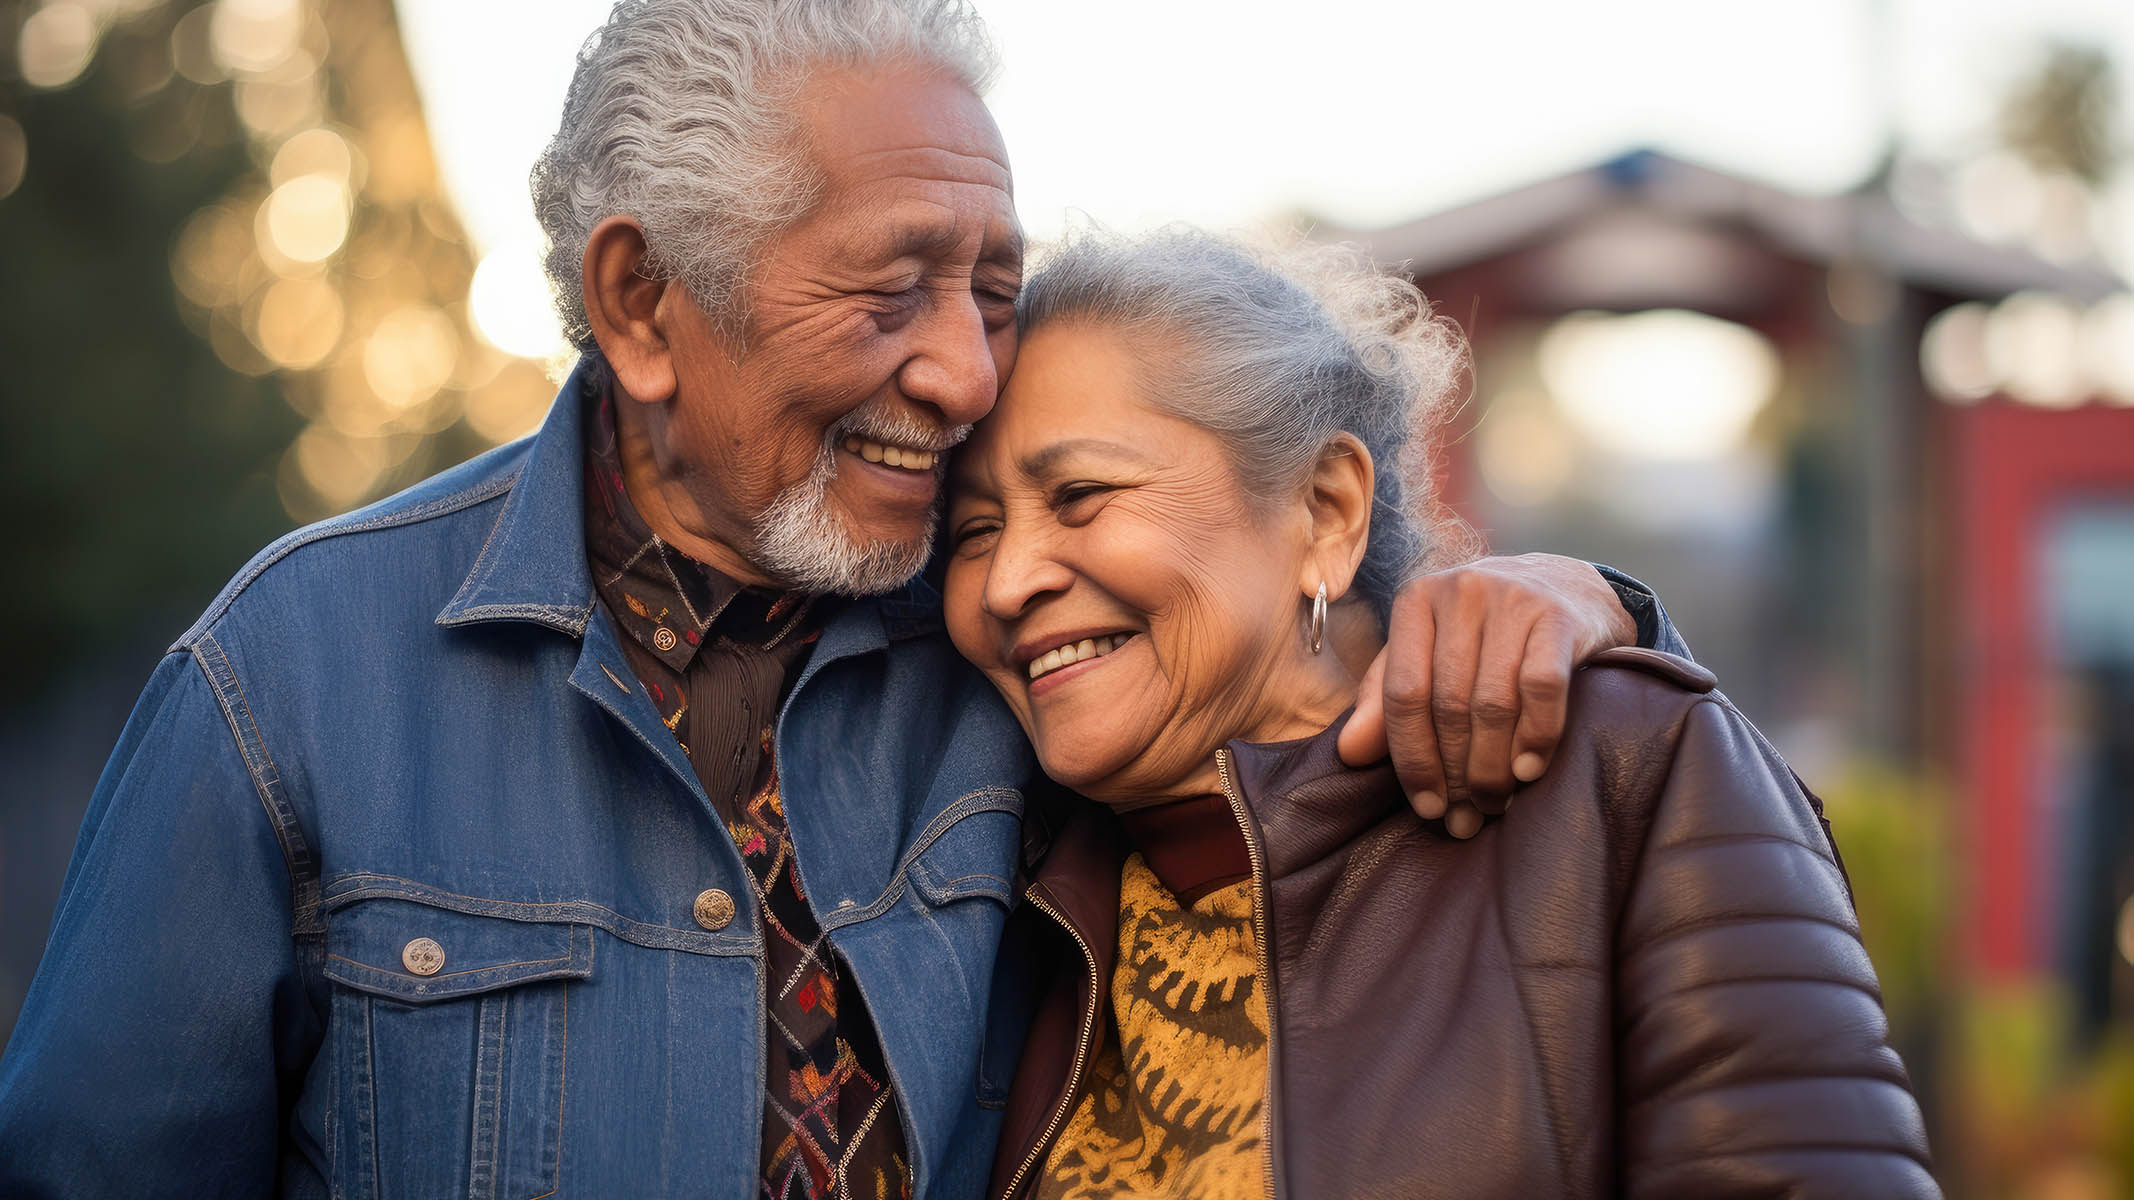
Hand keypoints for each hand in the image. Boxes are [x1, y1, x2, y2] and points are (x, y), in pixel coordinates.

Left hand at [1337, 553, 1638, 834]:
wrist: (1566, 586)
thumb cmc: (1483, 633)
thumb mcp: (1428, 654)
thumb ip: (1385, 701)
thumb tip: (1349, 753)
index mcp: (1416, 600)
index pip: (1403, 693)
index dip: (1413, 758)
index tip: (1427, 807)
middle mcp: (1461, 592)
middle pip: (1448, 704)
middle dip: (1455, 773)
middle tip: (1464, 819)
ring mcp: (1513, 600)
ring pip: (1493, 702)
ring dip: (1492, 767)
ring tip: (1493, 804)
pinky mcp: (1560, 616)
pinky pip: (1542, 688)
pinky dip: (1535, 737)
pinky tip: (1527, 771)